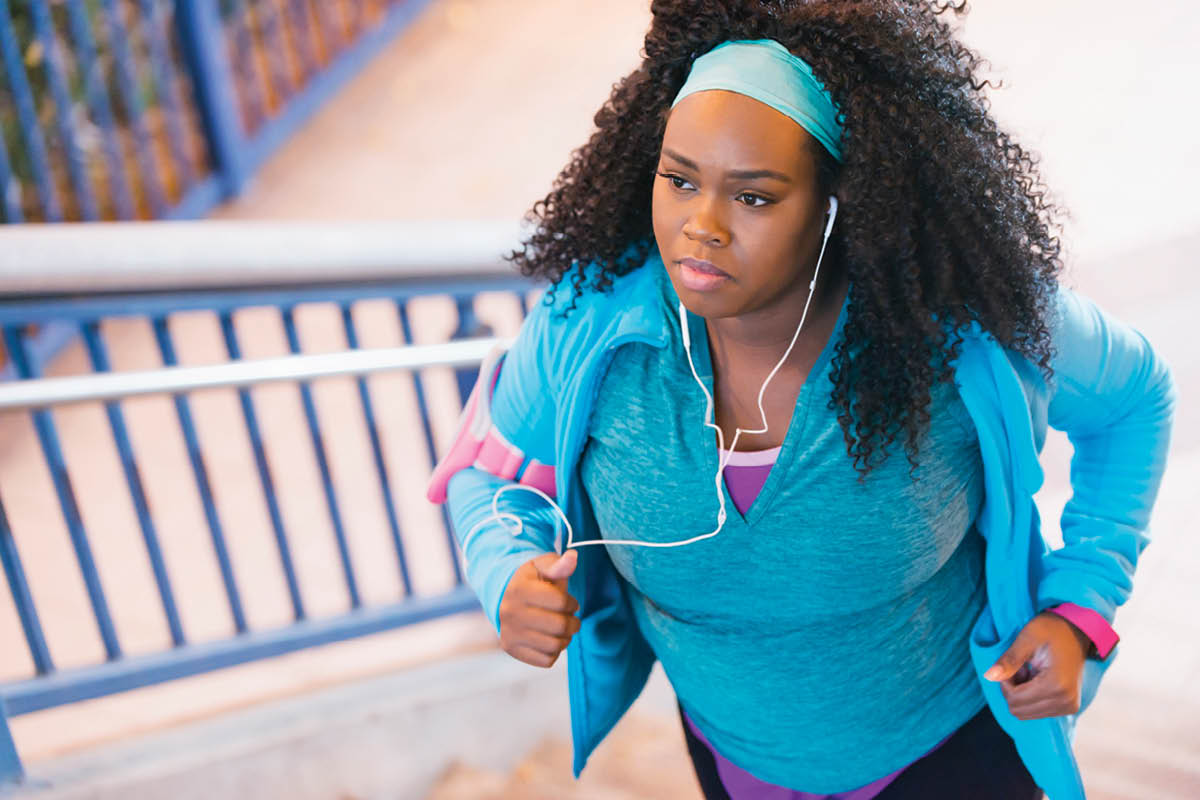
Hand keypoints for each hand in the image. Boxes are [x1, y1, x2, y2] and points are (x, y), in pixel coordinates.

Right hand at [498, 549, 579, 667]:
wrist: (505, 596)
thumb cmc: (532, 580)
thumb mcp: (543, 567)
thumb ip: (559, 564)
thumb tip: (573, 557)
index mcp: (519, 589)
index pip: (561, 602)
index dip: (571, 602)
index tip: (568, 601)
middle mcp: (510, 612)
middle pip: (560, 626)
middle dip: (573, 622)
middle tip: (569, 617)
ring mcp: (509, 632)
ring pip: (555, 645)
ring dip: (565, 638)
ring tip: (560, 628)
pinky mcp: (511, 648)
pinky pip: (546, 660)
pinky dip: (554, 651)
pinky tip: (549, 638)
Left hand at [985, 611, 1091, 719]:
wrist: (1077, 632)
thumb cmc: (1052, 630)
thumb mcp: (1027, 639)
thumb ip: (1009, 660)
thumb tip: (989, 676)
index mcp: (1057, 685)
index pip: (1015, 700)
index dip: (1005, 683)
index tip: (1011, 666)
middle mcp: (1066, 701)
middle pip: (1020, 711)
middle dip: (1012, 690)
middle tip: (1019, 669)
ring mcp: (1069, 707)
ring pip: (1026, 714)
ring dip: (1020, 694)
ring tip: (1029, 672)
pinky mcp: (1068, 708)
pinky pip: (1037, 712)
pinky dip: (1029, 697)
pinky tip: (1035, 679)